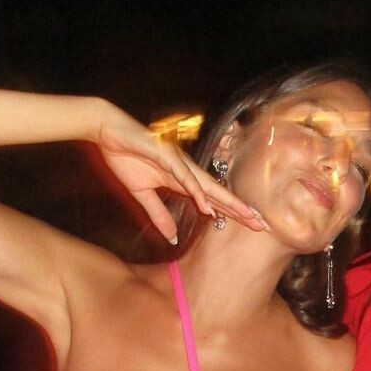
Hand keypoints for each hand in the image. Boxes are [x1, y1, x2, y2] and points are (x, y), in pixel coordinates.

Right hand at [93, 101, 265, 241]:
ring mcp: (177, 162)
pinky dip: (195, 191)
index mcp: (183, 180)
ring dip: (227, 201)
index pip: (213, 200)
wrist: (107, 131)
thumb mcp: (143, 195)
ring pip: (208, 185)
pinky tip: (207, 205)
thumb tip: (173, 239)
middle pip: (218, 194)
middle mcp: (186, 171)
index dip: (232, 213)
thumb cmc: (126, 158)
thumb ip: (159, 215)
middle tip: (263, 225)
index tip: (252, 226)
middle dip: (240, 210)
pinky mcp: (164, 155)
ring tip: (247, 216)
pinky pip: (183, 176)